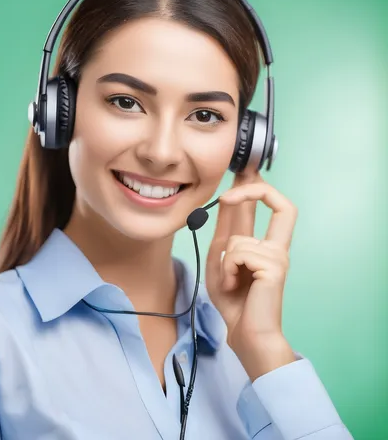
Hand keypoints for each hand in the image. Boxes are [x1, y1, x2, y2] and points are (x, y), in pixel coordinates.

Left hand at [205, 171, 298, 380]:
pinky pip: (238, 253)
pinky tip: (232, 286)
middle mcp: (277, 247)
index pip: (270, 208)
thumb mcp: (222, 261)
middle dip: (255, 186)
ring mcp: (278, 257)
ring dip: (224, 261)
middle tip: (242, 169)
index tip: (245, 174)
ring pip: (238, 239)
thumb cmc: (234, 300)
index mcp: (267, 245)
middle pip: (277, 203)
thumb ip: (226, 233)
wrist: (244, 332)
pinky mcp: (274, 267)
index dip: (259, 188)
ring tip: (228, 281)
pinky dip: (226, 270)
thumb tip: (227, 201)